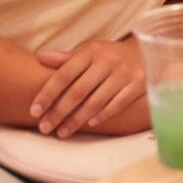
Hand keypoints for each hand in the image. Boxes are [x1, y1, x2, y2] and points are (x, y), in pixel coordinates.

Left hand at [28, 40, 146, 137]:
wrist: (147, 50)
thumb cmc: (110, 55)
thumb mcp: (90, 51)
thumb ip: (67, 58)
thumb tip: (42, 59)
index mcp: (90, 52)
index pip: (64, 75)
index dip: (48, 94)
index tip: (35, 111)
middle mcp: (107, 61)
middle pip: (78, 91)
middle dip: (59, 112)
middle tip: (45, 128)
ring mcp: (123, 73)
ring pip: (96, 101)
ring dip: (77, 119)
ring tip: (62, 132)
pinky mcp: (138, 84)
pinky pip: (118, 103)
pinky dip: (103, 114)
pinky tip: (91, 124)